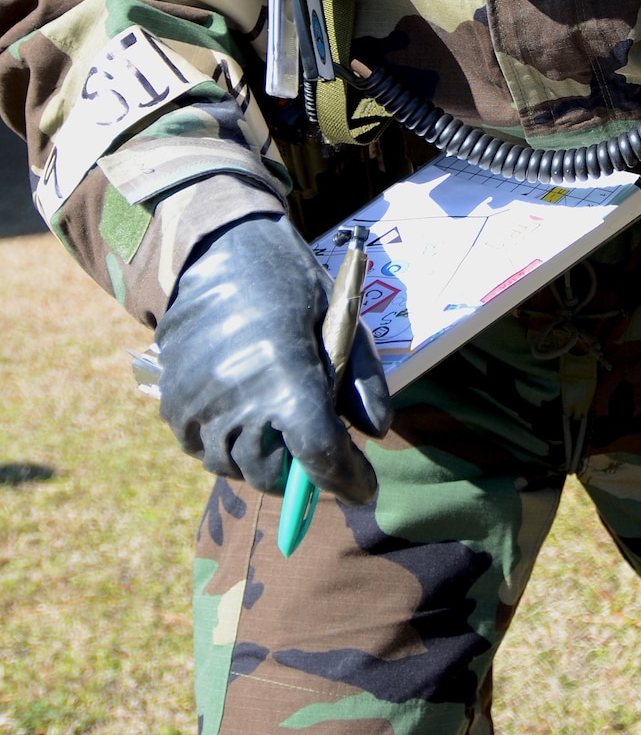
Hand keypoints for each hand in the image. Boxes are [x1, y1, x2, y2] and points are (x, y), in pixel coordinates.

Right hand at [155, 213, 391, 501]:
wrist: (215, 248)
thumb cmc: (288, 281)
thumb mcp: (340, 319)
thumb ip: (361, 380)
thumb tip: (375, 432)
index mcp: (284, 376)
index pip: (319, 455)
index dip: (347, 478)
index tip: (366, 486)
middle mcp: (235, 399)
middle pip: (273, 473)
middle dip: (302, 474)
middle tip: (320, 453)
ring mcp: (197, 405)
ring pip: (234, 466)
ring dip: (262, 462)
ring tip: (280, 432)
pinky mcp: (171, 403)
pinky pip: (202, 449)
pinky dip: (227, 446)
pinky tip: (245, 417)